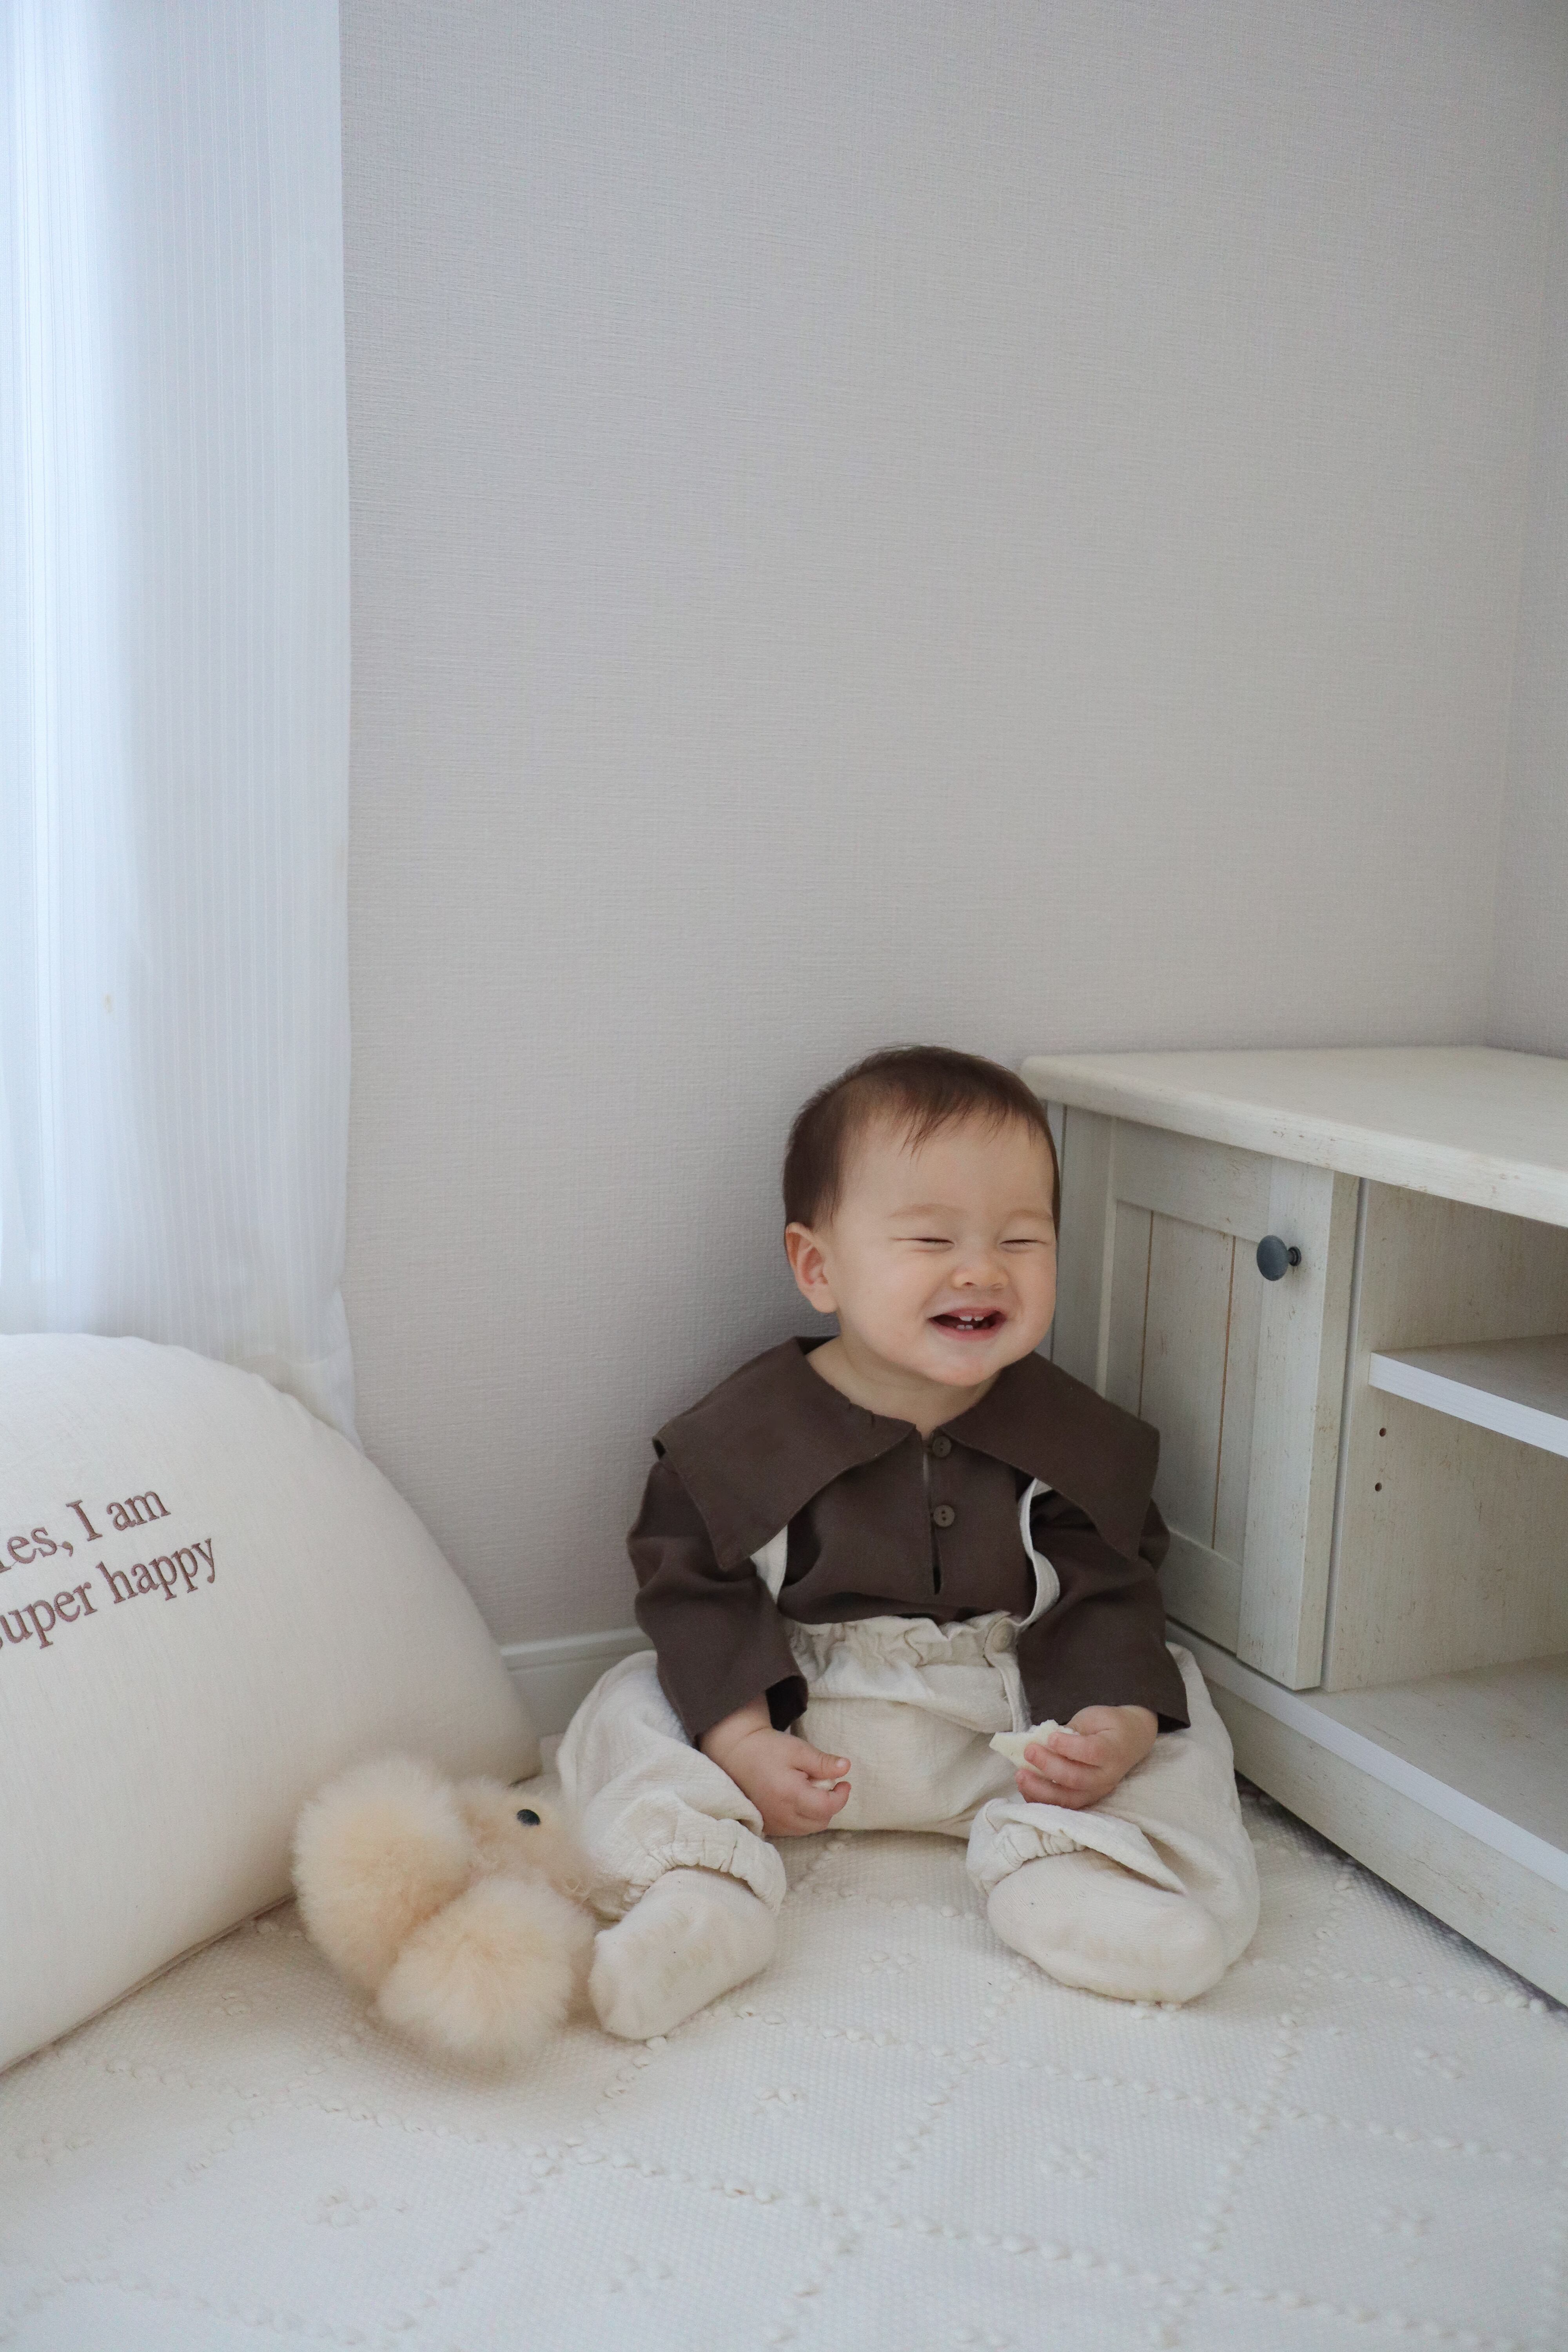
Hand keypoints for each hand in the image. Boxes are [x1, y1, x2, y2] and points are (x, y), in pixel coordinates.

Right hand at [700, 1698, 850, 1836]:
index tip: (844, 1782)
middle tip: (827, 1784)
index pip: (827, 1808)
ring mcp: (772, 1823)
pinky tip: (797, 1799)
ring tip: (810, 1789)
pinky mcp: (767, 1825)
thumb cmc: (767, 1748)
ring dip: (817, 1813)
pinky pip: (793, 1829)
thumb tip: (846, 1767)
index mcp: (790, 1795)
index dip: (841, 1796)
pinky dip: (802, 1818)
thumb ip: (823, 1762)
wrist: (736, 1754)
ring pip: (808, 1828)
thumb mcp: (798, 1749)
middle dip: (830, 1805)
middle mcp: (781, 1815)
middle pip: (820, 1822)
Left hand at [1014, 1704, 1156, 1809]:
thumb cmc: (1108, 1725)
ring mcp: (1097, 1791)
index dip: (1069, 1746)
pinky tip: (1025, 1788)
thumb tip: (1044, 1740)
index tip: (1050, 1736)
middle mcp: (1107, 1776)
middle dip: (1048, 1766)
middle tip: (1029, 1751)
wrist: (1131, 1740)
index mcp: (1112, 1750)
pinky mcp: (1086, 1799)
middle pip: (1077, 1778)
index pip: (1091, 1752)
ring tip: (1020, 1775)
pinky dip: (1042, 1800)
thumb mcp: (1094, 1718)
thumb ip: (1073, 1729)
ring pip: (1069, 1798)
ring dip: (1041, 1789)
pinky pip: (1063, 1806)